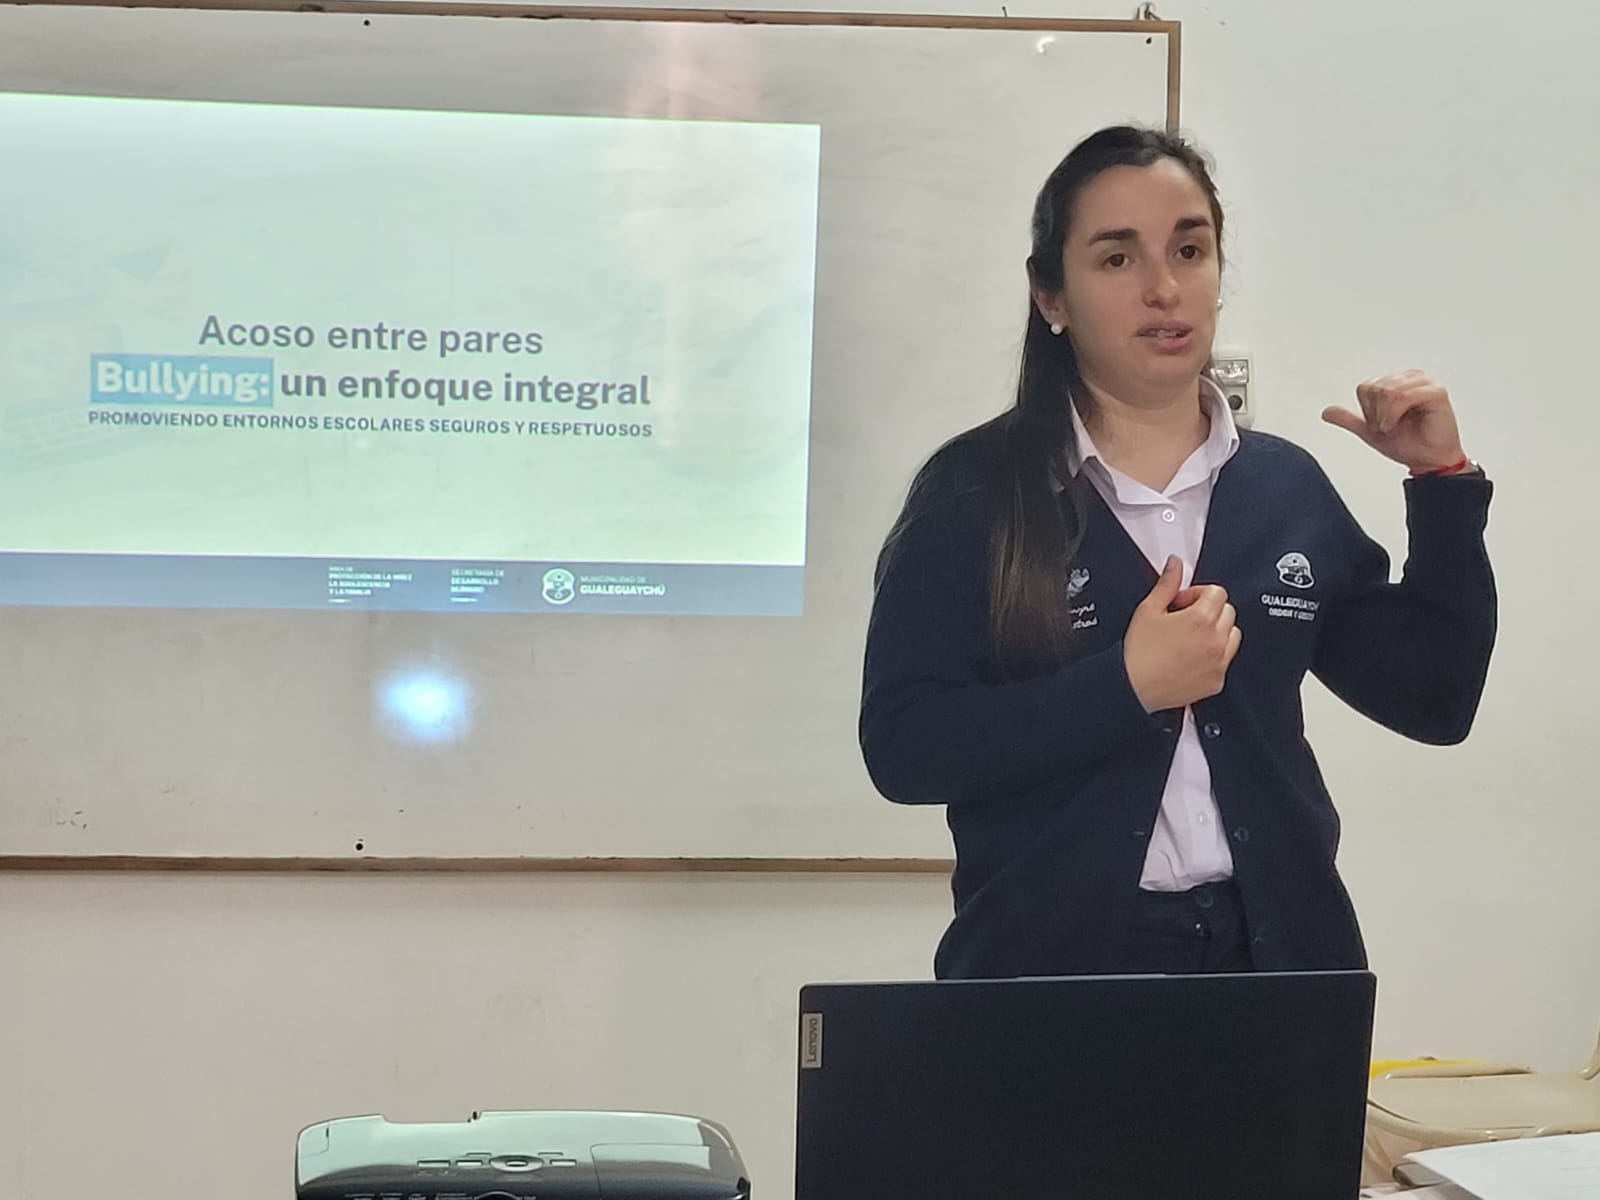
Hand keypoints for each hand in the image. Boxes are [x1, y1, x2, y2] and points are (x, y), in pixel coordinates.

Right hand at [1123, 557, 1241, 713]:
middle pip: (1228, 611)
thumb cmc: (1138, 653)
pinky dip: (1214, 656)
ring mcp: (1218, 662)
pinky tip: (1190, 657)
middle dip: (1208, 610)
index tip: (1182, 603)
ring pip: (1232, 635)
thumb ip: (1167, 583)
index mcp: (1200, 619)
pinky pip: (1225, 660)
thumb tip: (1176, 564)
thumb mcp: (1148, 610)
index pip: (1217, 592)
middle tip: (1184, 619)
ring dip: (1217, 631)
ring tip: (1191, 638)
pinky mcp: (1217, 681)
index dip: (1197, 593)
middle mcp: (1215, 641)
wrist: (1133, 688)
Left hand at [1321, 369, 1465, 473]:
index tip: (1383, 425)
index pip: (1365, 388)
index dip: (1368, 411)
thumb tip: (1326, 412)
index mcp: (1396, 383)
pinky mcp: (1436, 392)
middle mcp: (1410, 378)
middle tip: (1390, 427)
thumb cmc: (1408, 444)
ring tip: (1396, 426)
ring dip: (1385, 416)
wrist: (1429, 461)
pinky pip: (1403, 396)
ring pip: (1387, 391)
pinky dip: (1394, 414)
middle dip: (1376, 414)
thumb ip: (1349, 420)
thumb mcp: (1369, 432)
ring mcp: (1424, 383)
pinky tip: (1398, 424)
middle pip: (1374, 388)